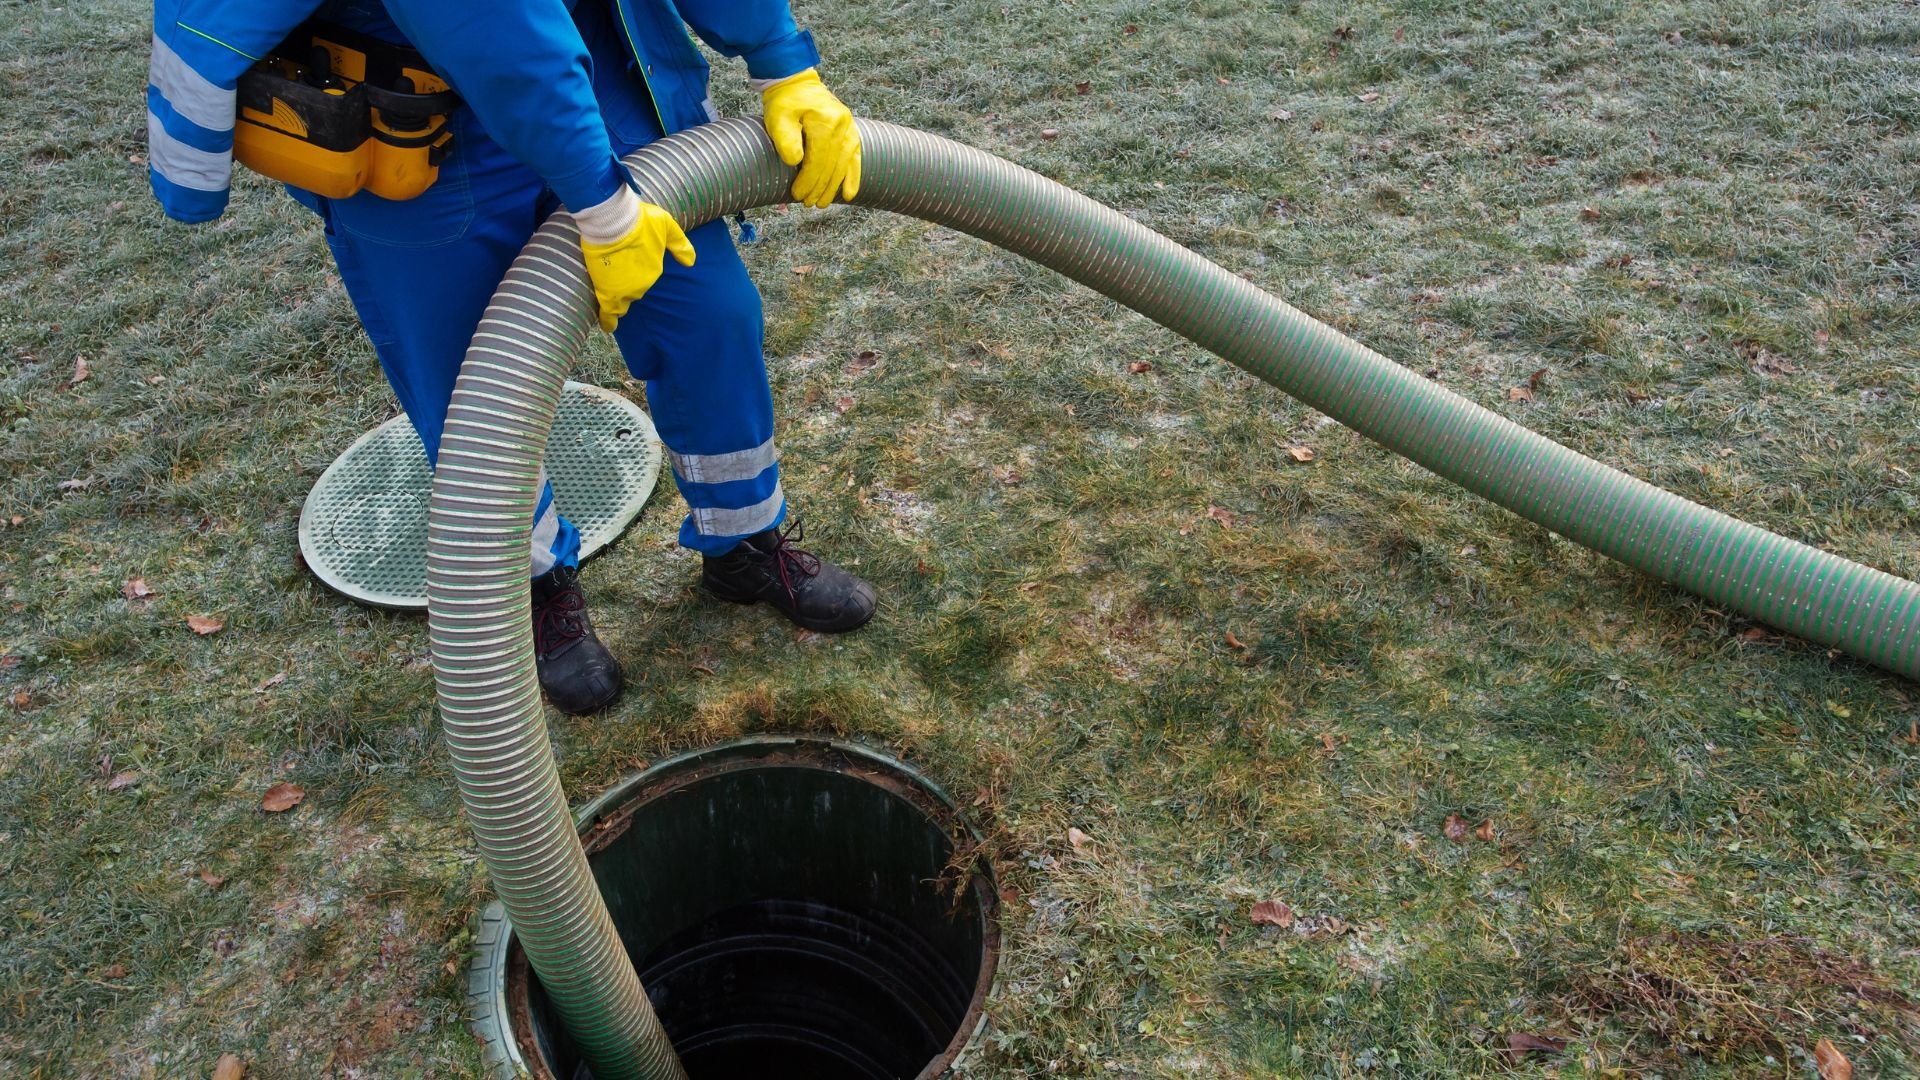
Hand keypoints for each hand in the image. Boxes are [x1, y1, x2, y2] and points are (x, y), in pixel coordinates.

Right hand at [574, 186, 695, 331]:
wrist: (614, 220)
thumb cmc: (640, 220)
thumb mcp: (667, 225)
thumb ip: (679, 243)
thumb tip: (691, 262)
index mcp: (654, 270)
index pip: (646, 276)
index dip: (638, 270)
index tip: (632, 264)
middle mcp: (642, 283)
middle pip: (634, 289)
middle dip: (627, 281)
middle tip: (616, 268)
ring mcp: (625, 289)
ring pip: (622, 300)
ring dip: (617, 297)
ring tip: (610, 293)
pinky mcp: (607, 290)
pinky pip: (609, 312)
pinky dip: (608, 321)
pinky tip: (609, 328)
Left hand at [760, 68, 860, 208]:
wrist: (796, 83)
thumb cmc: (785, 102)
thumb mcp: (778, 118)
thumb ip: (786, 140)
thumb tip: (796, 163)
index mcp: (825, 122)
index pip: (818, 160)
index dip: (808, 181)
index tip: (798, 195)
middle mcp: (842, 126)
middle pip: (832, 165)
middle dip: (819, 188)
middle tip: (808, 203)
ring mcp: (849, 128)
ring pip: (844, 165)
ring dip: (833, 187)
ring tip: (822, 203)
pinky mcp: (850, 131)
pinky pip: (855, 157)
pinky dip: (853, 177)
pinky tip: (849, 194)